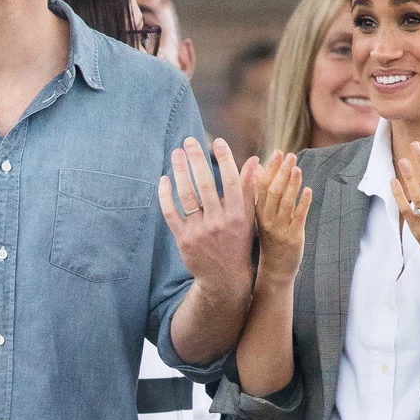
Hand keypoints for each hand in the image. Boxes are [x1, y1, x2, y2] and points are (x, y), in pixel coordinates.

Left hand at [158, 137, 257, 294]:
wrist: (225, 278)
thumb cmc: (239, 242)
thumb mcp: (249, 217)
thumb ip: (249, 188)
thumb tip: (255, 160)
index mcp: (238, 215)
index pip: (231, 181)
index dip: (225, 159)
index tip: (218, 141)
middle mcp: (219, 222)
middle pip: (205, 184)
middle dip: (196, 159)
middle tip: (188, 140)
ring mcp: (200, 231)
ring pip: (186, 195)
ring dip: (179, 171)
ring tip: (176, 154)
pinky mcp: (183, 239)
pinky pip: (170, 212)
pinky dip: (165, 194)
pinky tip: (164, 179)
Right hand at [254, 150, 311, 283]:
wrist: (274, 269)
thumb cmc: (268, 238)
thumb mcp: (259, 215)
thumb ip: (258, 193)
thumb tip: (256, 169)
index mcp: (257, 212)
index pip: (261, 186)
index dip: (270, 168)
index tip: (276, 153)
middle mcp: (266, 219)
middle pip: (273, 192)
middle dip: (281, 172)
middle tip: (290, 155)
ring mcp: (280, 229)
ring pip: (286, 203)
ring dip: (292, 184)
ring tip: (297, 168)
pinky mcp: (294, 237)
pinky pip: (298, 218)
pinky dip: (303, 203)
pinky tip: (308, 190)